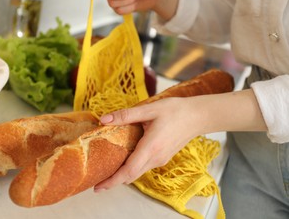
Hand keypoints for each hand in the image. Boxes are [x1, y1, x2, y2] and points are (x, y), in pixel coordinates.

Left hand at [93, 89, 266, 191]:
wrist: (197, 116)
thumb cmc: (175, 110)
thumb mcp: (149, 109)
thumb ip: (125, 115)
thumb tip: (103, 120)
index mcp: (151, 147)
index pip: (128, 171)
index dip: (112, 181)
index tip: (98, 187)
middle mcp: (156, 158)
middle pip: (131, 176)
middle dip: (113, 180)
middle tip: (97, 181)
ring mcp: (160, 159)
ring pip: (137, 172)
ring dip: (122, 174)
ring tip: (107, 170)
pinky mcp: (163, 157)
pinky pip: (144, 167)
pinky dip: (131, 168)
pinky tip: (123, 159)